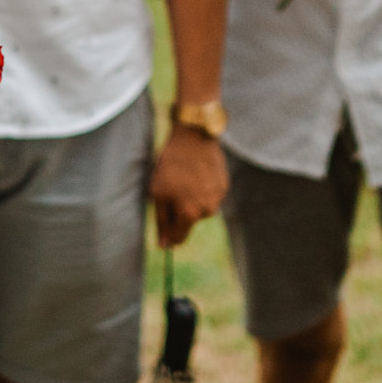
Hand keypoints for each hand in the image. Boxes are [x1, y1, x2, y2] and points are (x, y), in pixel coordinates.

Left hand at [150, 125, 227, 248]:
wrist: (194, 137)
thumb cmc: (171, 165)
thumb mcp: (157, 193)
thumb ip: (161, 222)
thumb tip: (163, 246)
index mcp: (190, 214)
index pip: (179, 238)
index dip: (168, 234)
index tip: (163, 225)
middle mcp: (208, 210)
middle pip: (190, 222)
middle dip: (180, 212)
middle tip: (172, 190)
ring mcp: (218, 198)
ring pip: (201, 209)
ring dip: (192, 200)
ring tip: (185, 179)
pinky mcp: (224, 186)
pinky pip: (210, 196)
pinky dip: (202, 189)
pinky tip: (196, 174)